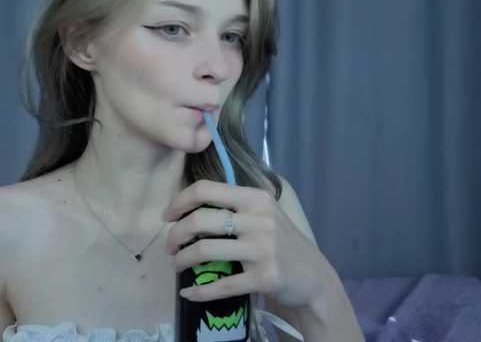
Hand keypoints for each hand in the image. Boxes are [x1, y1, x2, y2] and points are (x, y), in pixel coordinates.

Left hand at [162, 179, 332, 307]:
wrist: (313, 277)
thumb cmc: (281, 241)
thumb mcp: (264, 213)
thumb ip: (234, 205)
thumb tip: (188, 206)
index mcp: (255, 198)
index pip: (206, 189)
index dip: (180, 201)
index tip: (168, 215)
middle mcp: (259, 220)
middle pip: (200, 220)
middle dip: (176, 234)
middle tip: (170, 246)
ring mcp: (263, 249)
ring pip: (205, 250)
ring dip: (181, 260)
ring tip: (176, 264)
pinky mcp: (264, 278)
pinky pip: (221, 285)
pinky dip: (198, 290)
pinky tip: (188, 292)